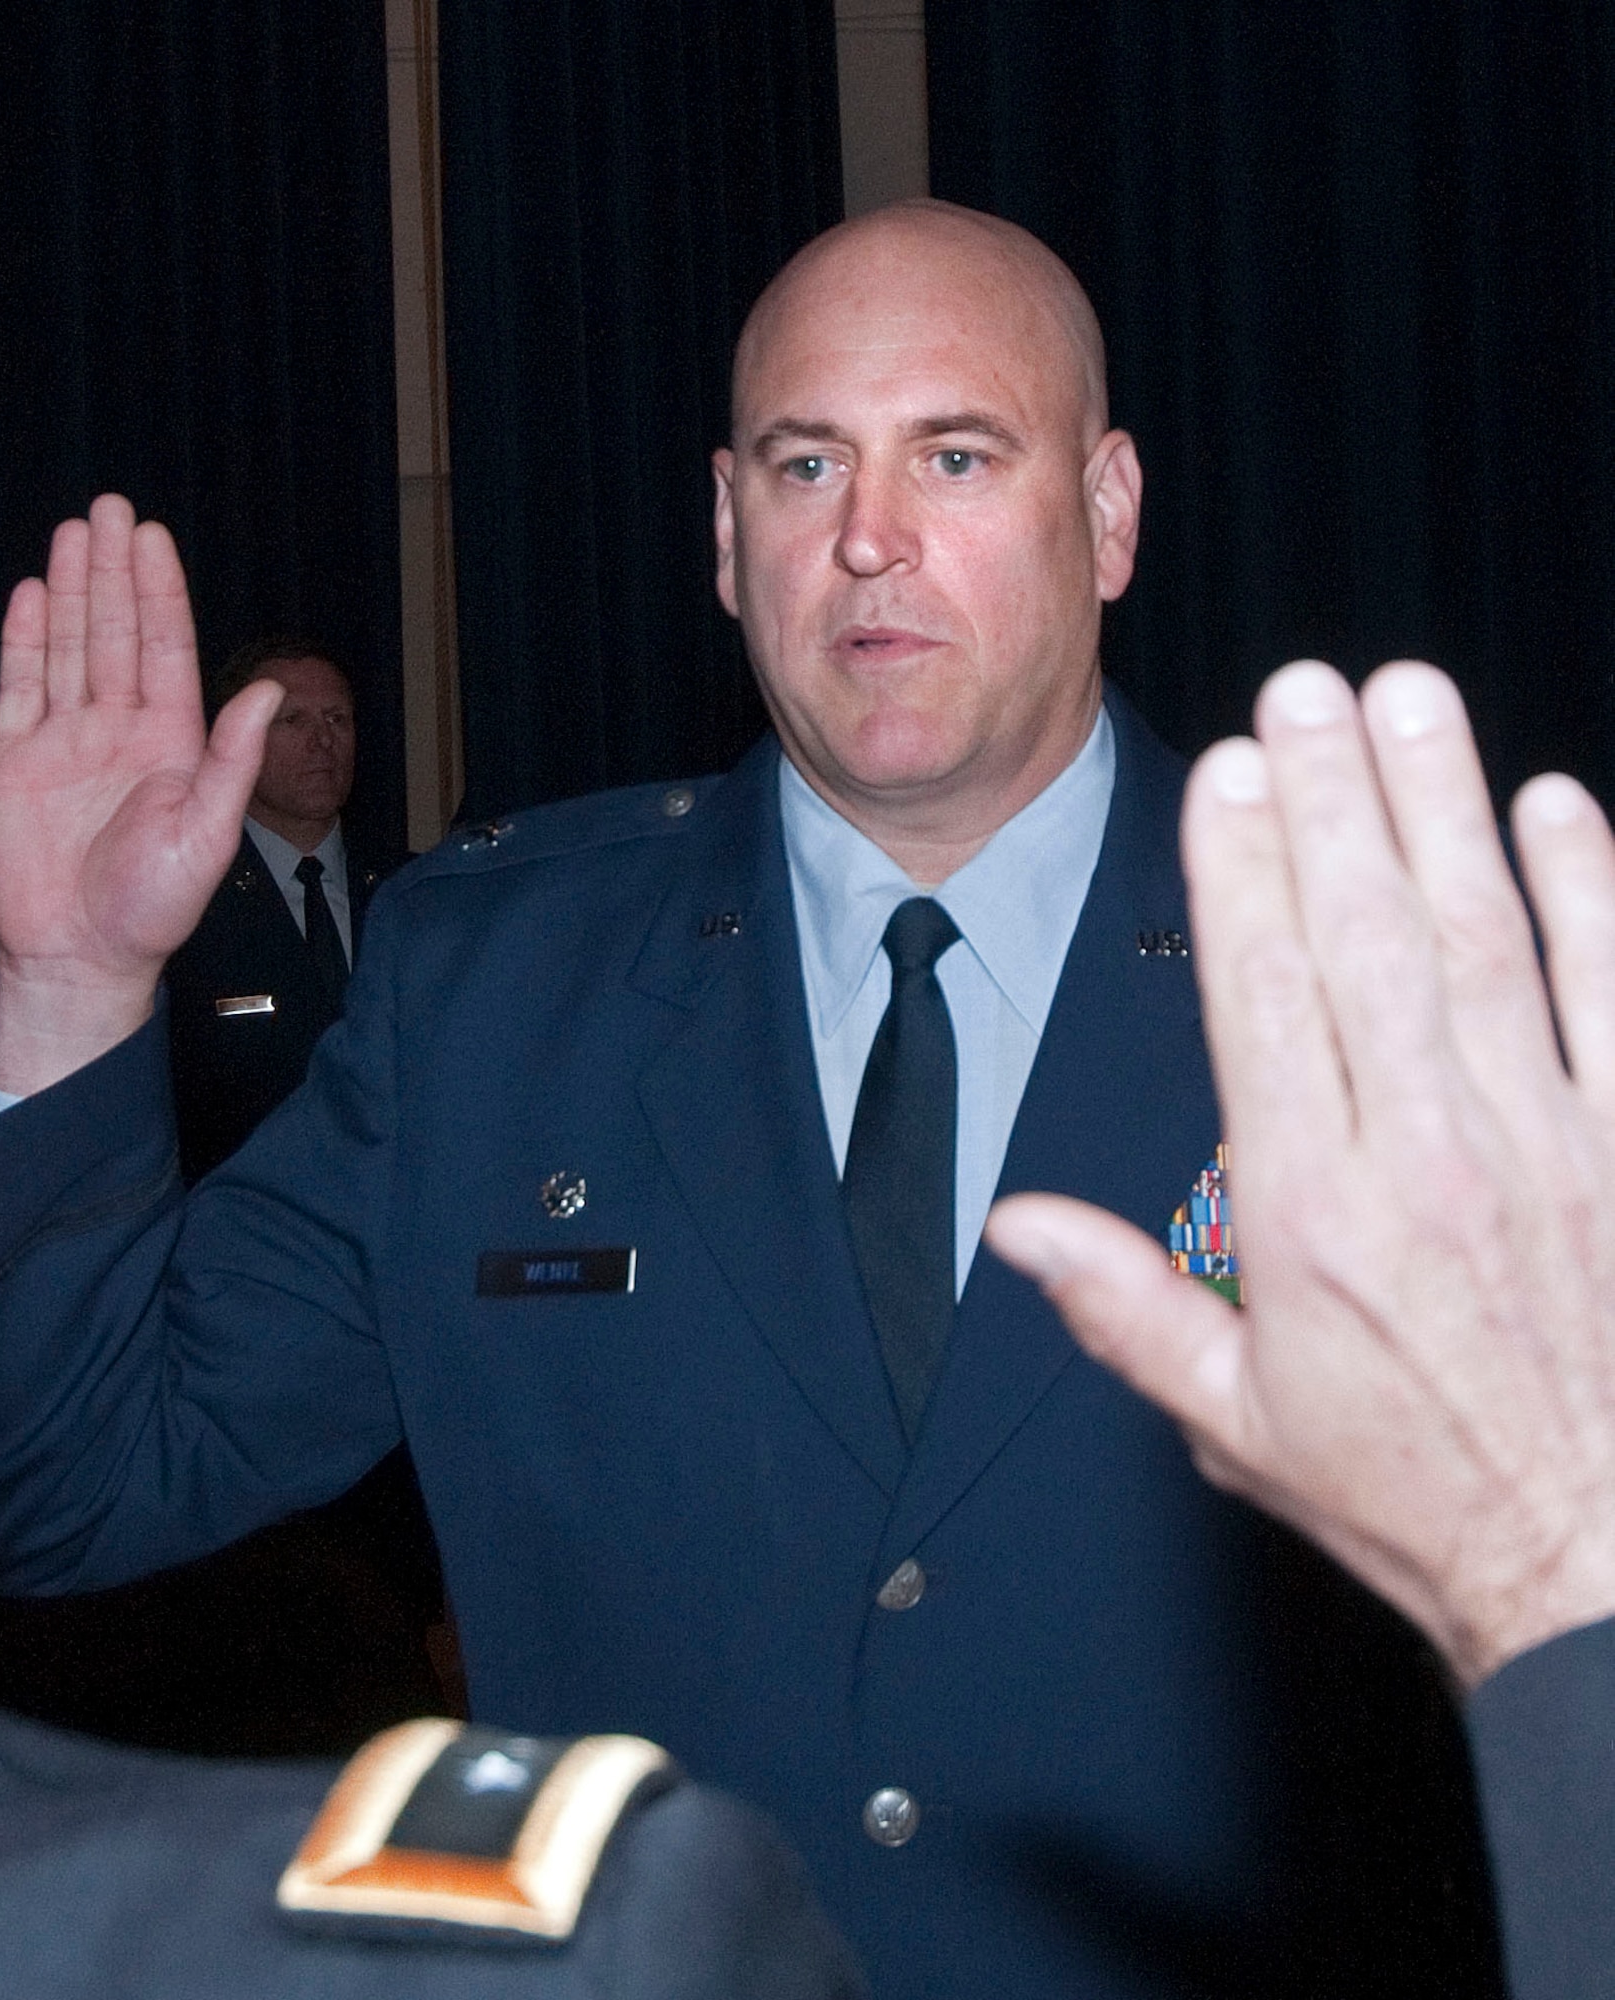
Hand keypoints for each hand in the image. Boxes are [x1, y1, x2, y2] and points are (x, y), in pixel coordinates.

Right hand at [0, 496, 281, 1092]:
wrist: (80, 956)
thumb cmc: (152, 908)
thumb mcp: (208, 835)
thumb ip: (232, 761)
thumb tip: (266, 692)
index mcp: (170, 744)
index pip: (164, 649)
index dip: (158, 591)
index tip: (150, 536)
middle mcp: (118, 732)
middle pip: (115, 634)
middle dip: (113, 572)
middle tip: (110, 508)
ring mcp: (65, 743)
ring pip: (69, 649)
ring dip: (73, 592)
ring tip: (74, 533)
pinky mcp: (15, 762)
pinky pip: (20, 688)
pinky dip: (26, 641)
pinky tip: (34, 595)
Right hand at [987, 660, 1614, 1685]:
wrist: (1598, 1560)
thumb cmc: (1410, 1488)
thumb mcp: (1232, 1418)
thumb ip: (1120, 1307)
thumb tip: (1015, 1224)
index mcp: (1310, 1214)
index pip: (1266, 1001)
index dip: (1242, 872)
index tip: (1228, 772)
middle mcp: (1425, 1156)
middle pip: (1367, 939)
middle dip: (1331, 800)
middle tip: (1305, 688)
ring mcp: (1547, 1143)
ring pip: (1488, 941)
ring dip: (1445, 809)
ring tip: (1409, 699)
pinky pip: (1613, 997)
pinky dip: (1592, 895)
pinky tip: (1556, 807)